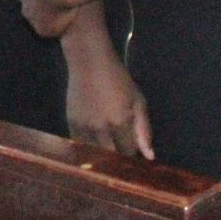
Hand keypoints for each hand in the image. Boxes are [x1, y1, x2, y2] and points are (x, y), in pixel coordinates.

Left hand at [19, 0, 79, 37]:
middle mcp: (25, 9)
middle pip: (33, 10)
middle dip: (42, 8)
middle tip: (57, 3)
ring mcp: (34, 22)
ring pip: (41, 21)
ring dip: (50, 18)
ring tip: (64, 13)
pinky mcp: (45, 31)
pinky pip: (50, 31)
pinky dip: (56, 28)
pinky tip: (66, 22)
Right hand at [62, 11, 153, 158]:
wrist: (89, 63)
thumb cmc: (119, 80)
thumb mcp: (138, 101)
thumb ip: (144, 130)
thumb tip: (149, 156)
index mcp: (121, 123)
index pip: (128, 153)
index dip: (132, 154)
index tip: (133, 150)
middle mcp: (101, 130)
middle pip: (111, 157)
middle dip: (118, 157)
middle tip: (120, 150)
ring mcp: (84, 128)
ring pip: (95, 154)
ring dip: (102, 155)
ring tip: (107, 147)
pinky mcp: (71, 124)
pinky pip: (80, 146)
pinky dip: (88, 148)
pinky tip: (93, 142)